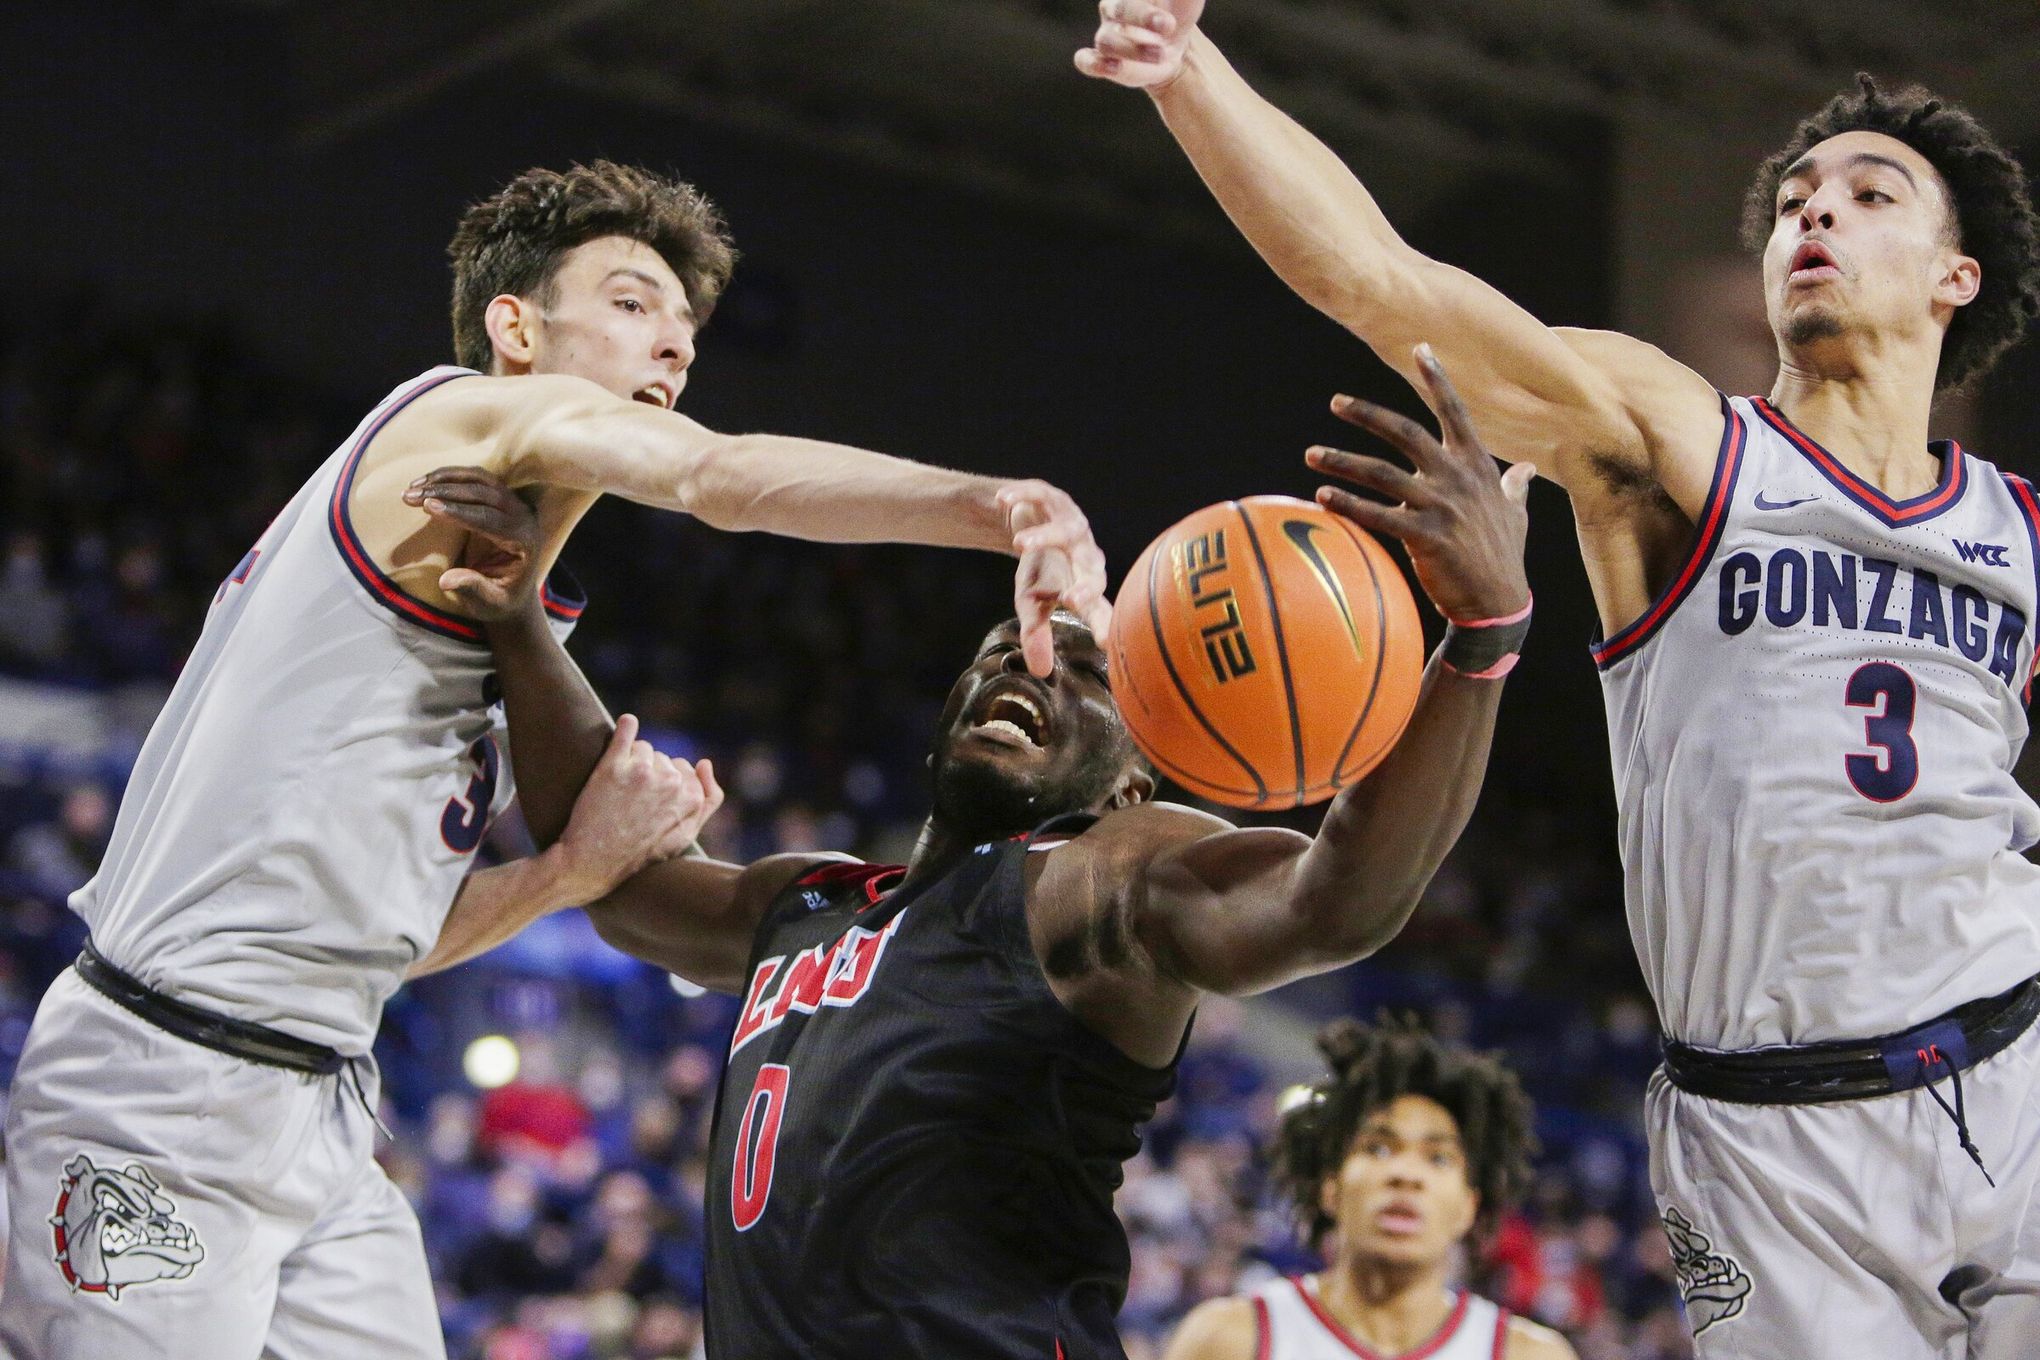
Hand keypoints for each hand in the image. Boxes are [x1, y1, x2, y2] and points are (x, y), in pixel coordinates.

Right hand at [403, 466, 542, 619]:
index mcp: (525, 541)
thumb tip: (447, 580)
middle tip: (409, 496)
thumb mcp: (490, 603)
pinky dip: (448, 477)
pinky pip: (475, 478)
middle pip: (483, 493)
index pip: (491, 520)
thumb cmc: (501, 600)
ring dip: (443, 479)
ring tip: (411, 487)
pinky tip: (423, 483)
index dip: (459, 512)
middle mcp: (523, 517)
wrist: (514, 594)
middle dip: (444, 492)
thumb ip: (473, 589)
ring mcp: (513, 504)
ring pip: (479, 478)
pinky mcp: (501, 497)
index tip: (428, 506)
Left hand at [555, 715, 723, 901]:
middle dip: (650, 772)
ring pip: (644, 748)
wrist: (593, 863)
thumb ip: (708, 801)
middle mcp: (671, 782)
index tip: (651, 798)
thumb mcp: (685, 836)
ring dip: (632, 760)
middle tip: (632, 799)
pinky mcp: (613, 765)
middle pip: (664, 758)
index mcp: (691, 797)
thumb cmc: (640, 852)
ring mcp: (642, 771)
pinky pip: (626, 730)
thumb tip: (705, 762)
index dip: (667, 782)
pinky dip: (626, 726)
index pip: (685, 770)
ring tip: (618, 788)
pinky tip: (626, 725)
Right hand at [999, 480, 1112, 677]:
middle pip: (1094, 569)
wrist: (1027, 523)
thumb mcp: (1030, 601)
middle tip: (1072, 600)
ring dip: (1046, 536)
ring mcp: (1072, 522)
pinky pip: (1039, 494)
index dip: (1104, 624)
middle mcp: (1086, 553)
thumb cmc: (1038, 569)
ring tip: (1019, 543)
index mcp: (1086, 582)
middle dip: (1086, 584)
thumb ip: (1037, 632)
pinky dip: (1021, 496)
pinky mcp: (1052, 497)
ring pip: (1067, 529)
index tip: (1106, 644)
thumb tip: (1040, 672)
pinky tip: (1003, 501)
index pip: (1100, 608)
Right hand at [1074, 0, 1202, 90]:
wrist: (1177, 41)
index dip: (1147, 7)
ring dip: (1133, 49)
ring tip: (1161, 54)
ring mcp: (1107, 35)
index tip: (1171, 18)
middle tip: (1169, 26)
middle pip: (1119, 9)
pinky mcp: (1104, 61)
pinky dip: (1093, 64)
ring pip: (1107, 40)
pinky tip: (1112, 67)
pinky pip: (1085, 61)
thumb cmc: (1179, 9)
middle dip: (1143, 17)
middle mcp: (1114, 9)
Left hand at [1307, 345, 1532, 623]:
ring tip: (1312, 455)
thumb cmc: (1505, 556)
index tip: (1421, 348)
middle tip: (1336, 403)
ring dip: (1342, 462)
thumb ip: (1516, 486)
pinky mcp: (1426, 536)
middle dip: (1368, 414)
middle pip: (1406, 433)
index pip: (1455, 412)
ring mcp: (1442, 506)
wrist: (1500, 604)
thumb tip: (1528, 469)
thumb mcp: (1517, 513)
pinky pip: (1377, 515)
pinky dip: (1347, 504)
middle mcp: (1457, 478)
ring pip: (1381, 474)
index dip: (1438, 379)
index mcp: (1478, 466)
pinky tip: (1321, 497)